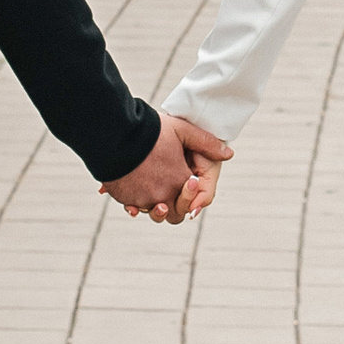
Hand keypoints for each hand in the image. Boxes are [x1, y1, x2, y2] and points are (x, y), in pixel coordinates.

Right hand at [102, 112, 228, 222]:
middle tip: (170, 190)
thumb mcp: (182, 130)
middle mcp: (162, 195)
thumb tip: (228, 154)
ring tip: (154, 195)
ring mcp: (142, 198)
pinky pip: (133, 207)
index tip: (188, 178)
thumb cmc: (150, 130)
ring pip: (153, 212)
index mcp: (179, 180)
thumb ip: (206, 143)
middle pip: (173, 214)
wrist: (115, 133)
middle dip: (175, 206)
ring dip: (155, 206)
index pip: (192, 198)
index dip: (191, 190)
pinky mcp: (125, 197)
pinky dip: (135, 203)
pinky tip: (135, 192)